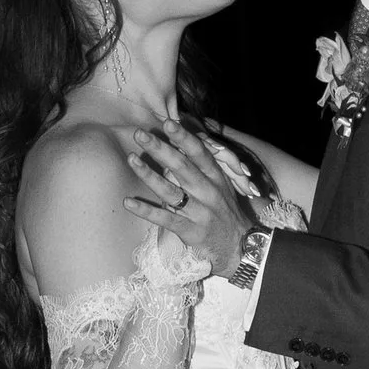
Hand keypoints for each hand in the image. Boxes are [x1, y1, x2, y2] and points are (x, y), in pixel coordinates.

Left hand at [123, 122, 252, 275]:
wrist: (240, 246)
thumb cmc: (225, 211)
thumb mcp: (221, 185)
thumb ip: (204, 166)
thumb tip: (183, 143)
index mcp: (216, 178)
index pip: (199, 153)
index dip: (183, 137)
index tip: (168, 122)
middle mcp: (208, 192)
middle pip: (181, 167)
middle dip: (160, 148)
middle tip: (140, 133)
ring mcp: (199, 212)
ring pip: (170, 191)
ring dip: (148, 174)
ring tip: (131, 159)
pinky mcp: (190, 230)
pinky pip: (165, 219)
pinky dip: (145, 211)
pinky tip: (128, 202)